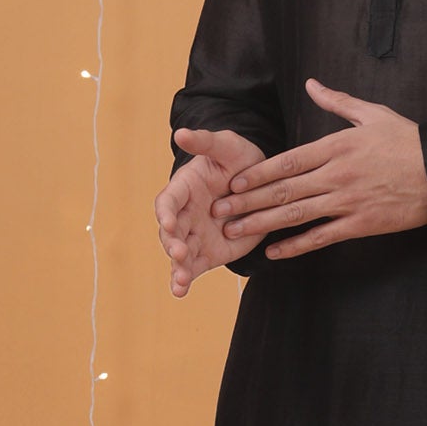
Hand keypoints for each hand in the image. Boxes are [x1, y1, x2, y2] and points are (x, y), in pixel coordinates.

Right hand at [156, 128, 264, 295]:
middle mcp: (185, 214)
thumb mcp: (227, 146)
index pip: (168, 201)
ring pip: (180, 254)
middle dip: (173, 243)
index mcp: (184, 188)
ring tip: (180, 281)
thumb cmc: (239, 159)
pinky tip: (179, 292)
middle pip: (171, 232)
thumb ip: (205, 142)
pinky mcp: (209, 253)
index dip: (166, 212)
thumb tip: (180, 133)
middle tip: (180, 252)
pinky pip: (193, 268)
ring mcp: (195, 235)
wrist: (260, 182)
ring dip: (177, 267)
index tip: (170, 222)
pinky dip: (184, 280)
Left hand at [208, 79, 426, 258]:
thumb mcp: (373, 114)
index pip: (287, 160)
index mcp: (336, 146)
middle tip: (219, 210)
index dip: (256, 173)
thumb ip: (337, 101)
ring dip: (262, 223)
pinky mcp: (361, 224)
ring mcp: (347, 201)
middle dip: (247, 201)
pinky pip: (322, 236)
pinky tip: (275, 252)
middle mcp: (336, 174)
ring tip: (235, 231)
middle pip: (283, 189)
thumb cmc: (410, 141)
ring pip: (296, 214)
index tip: (233, 181)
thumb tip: (311, 84)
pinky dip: (297, 246)